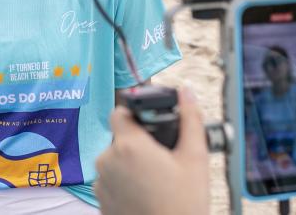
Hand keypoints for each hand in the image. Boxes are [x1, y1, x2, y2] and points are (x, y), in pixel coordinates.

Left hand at [95, 88, 208, 214]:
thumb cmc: (182, 206)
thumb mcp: (195, 159)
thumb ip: (190, 119)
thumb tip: (186, 92)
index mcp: (129, 145)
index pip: (120, 111)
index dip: (135, 113)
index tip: (150, 124)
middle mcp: (108, 161)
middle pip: (120, 137)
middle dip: (138, 142)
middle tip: (162, 158)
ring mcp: (101, 182)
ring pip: (115, 159)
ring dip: (131, 163)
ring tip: (156, 180)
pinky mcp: (100, 201)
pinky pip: (111, 180)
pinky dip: (125, 182)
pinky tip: (145, 194)